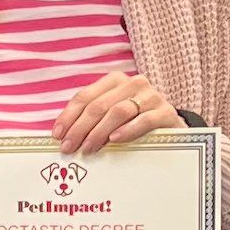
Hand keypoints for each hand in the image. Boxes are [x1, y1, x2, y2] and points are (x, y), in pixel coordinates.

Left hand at [52, 71, 179, 154]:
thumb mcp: (110, 119)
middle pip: (98, 105)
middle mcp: (133, 83)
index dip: (68, 117)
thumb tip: (63, 136)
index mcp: (115, 81)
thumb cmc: (135, 125)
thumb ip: (91, 121)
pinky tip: (114, 140)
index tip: (58, 136)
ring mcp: (151, 96)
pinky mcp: (166, 112)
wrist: (171, 130)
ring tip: (88, 148)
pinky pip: (144, 120)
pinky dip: (128, 130)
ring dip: (99, 131)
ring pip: (118, 111)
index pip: (84, 97)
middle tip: (69, 148)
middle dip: (80, 128)